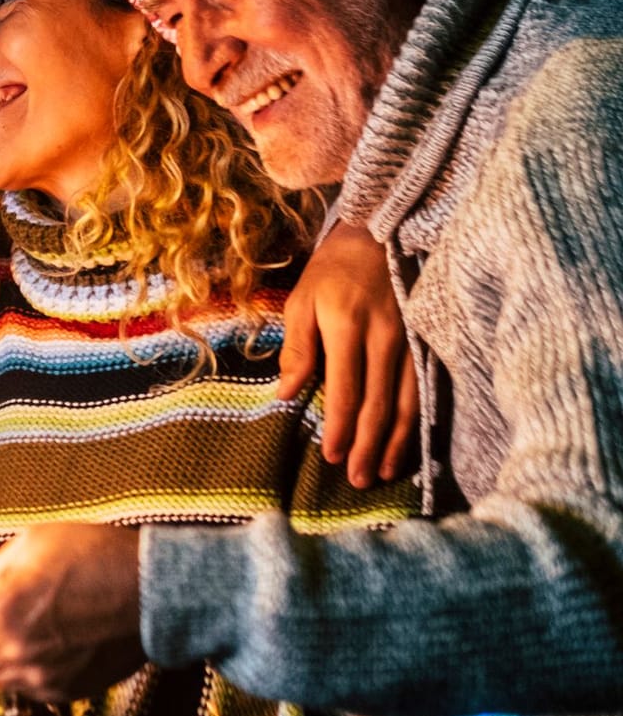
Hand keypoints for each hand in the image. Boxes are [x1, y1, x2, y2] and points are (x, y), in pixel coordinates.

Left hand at [0, 524, 145, 703]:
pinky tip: (44, 646)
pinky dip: (25, 669)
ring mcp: (37, 675)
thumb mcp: (36, 540)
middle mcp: (13, 647)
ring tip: (19, 629)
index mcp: (0, 605)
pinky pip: (23, 687)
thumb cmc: (96, 557)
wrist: (153, 594)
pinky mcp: (61, 691)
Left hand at [280, 220, 418, 486]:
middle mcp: (386, 337)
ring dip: (396, 441)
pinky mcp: (427, 341)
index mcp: (348, 327)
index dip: (341, 428)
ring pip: (409, 402)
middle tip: (359, 479)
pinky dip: (418, 421)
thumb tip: (287, 393)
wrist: (380, 236)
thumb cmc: (332, 272)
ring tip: (384, 472)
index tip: (333, 456)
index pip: (346, 390)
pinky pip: (425, 389)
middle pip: (380, 404)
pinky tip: (412, 443)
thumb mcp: (302, 301)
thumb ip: (297, 348)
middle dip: (368, 446)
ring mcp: (412, 340)